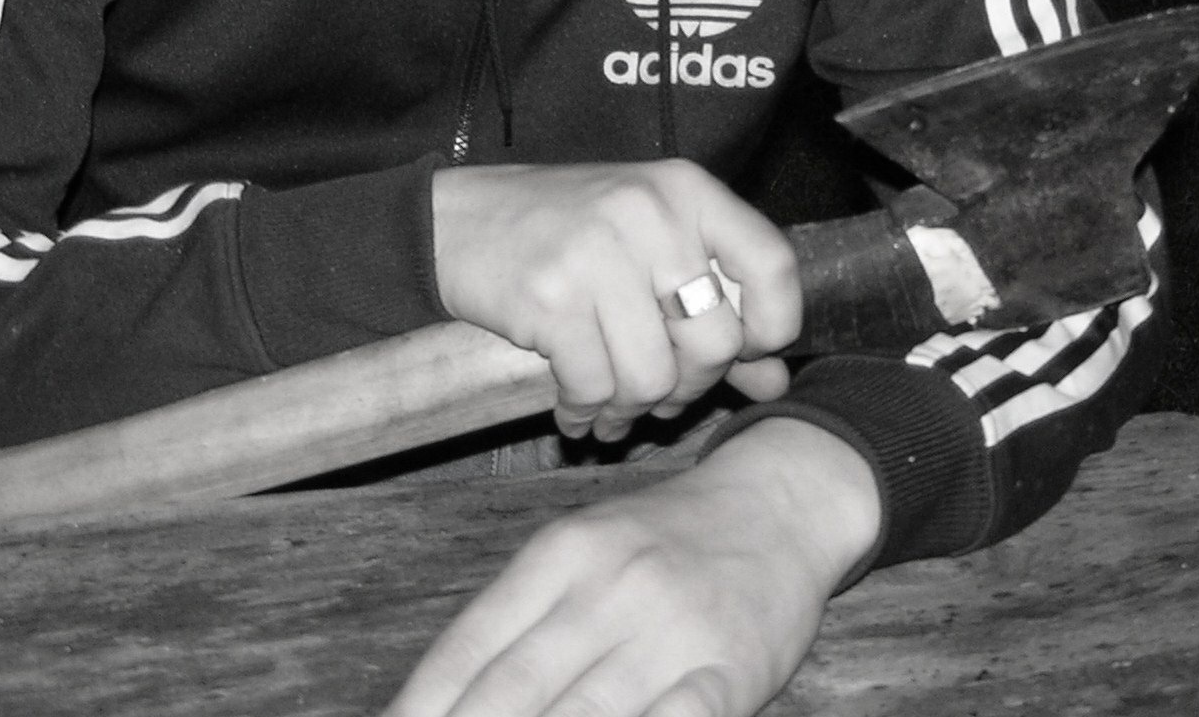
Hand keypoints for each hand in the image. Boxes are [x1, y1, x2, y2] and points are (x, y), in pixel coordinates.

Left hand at [383, 417, 881, 716]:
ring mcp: (669, 628)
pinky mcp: (729, 668)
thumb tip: (443, 696)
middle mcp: (607, 587)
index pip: (471, 645)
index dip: (423, 706)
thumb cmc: (662, 539)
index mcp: (561, 554)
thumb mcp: (583, 549)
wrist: (774, 502)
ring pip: (587, 714)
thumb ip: (521, 617)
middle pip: (515, 689)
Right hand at [431, 161, 798, 441]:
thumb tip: (775, 381)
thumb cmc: (565, 232)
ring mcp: (598, 252)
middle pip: (715, 340)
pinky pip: (594, 386)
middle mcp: (649, 212)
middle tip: (659, 395)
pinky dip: (586, 410)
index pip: (773, 264)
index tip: (743, 352)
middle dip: (688, 387)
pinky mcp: (550, 296)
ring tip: (610, 406)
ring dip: (632, 409)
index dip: (772, 325)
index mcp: (685, 190)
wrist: (458, 221)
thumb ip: (717, 308)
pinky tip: (574, 406)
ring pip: (653, 377)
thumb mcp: (648, 247)